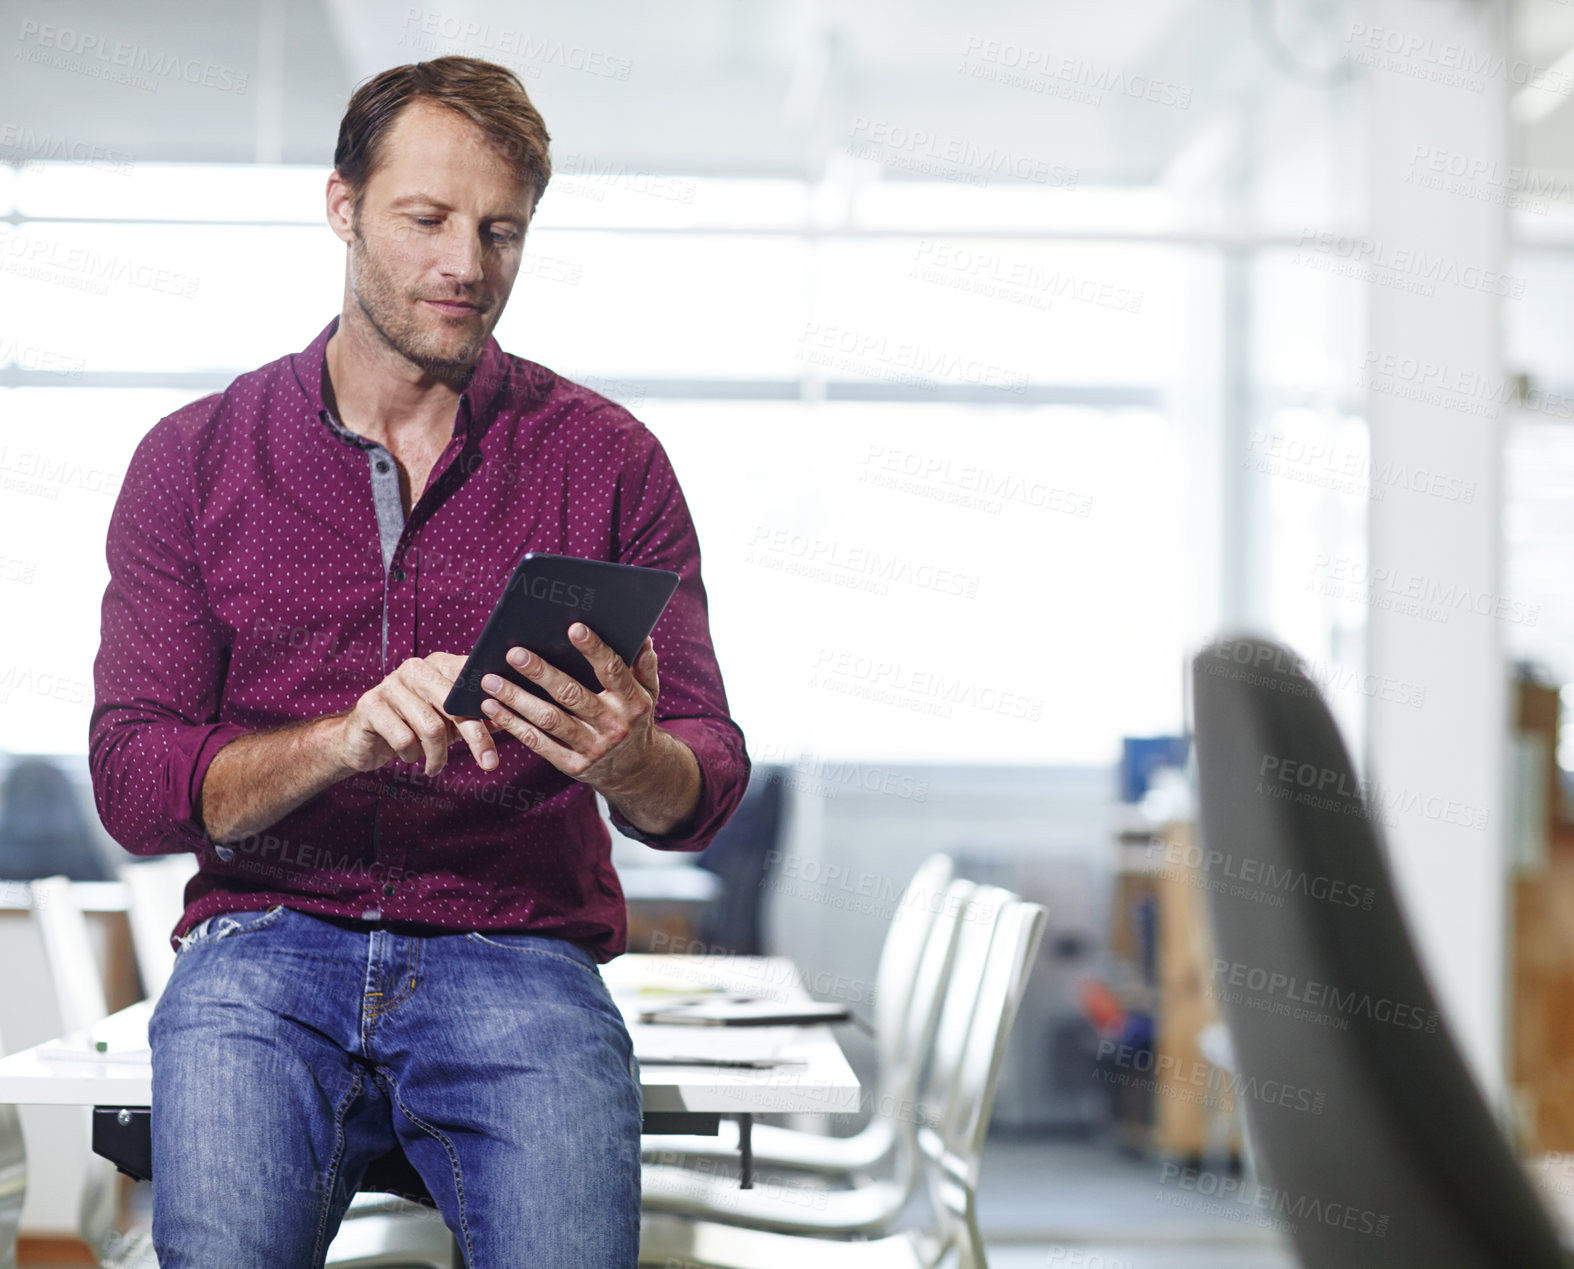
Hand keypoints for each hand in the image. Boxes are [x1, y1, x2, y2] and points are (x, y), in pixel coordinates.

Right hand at [330, 651, 505, 776]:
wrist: (362, 738)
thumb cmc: (413, 727)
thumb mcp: (448, 721)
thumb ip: (475, 716)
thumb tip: (510, 720)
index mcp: (439, 665)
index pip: (472, 681)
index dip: (490, 705)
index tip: (506, 726)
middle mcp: (416, 668)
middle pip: (455, 705)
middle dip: (476, 738)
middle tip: (489, 763)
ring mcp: (391, 684)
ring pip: (431, 727)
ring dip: (437, 755)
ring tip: (435, 766)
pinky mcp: (370, 705)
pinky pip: (404, 738)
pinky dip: (411, 755)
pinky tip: (409, 756)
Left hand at [469, 624, 661, 793]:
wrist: (635, 771)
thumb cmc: (635, 719)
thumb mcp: (649, 693)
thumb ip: (644, 665)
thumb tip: (642, 638)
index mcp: (633, 702)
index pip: (612, 671)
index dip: (594, 649)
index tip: (573, 628)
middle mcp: (613, 725)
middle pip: (571, 695)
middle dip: (541, 673)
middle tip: (514, 654)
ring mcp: (591, 747)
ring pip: (548, 719)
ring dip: (517, 699)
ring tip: (491, 681)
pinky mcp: (572, 765)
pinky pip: (537, 742)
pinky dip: (512, 724)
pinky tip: (492, 708)